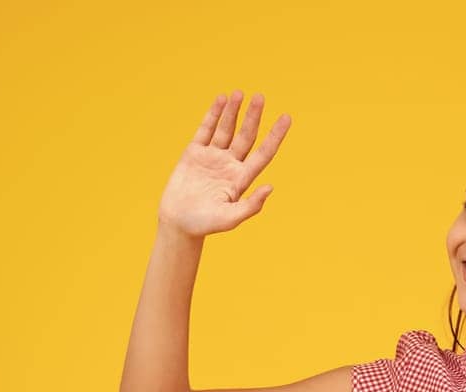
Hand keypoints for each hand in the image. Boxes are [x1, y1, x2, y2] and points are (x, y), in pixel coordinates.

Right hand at [157, 89, 290, 238]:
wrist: (178, 223)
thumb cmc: (205, 225)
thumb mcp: (230, 219)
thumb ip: (250, 206)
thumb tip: (270, 187)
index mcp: (241, 179)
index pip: (263, 153)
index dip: (275, 136)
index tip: (287, 117)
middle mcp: (229, 165)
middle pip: (246, 136)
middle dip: (253, 117)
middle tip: (260, 97)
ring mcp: (212, 157)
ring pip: (226, 129)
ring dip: (233, 111)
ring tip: (240, 93)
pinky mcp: (194, 153)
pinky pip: (206, 130)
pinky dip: (213, 114)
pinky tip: (221, 99)